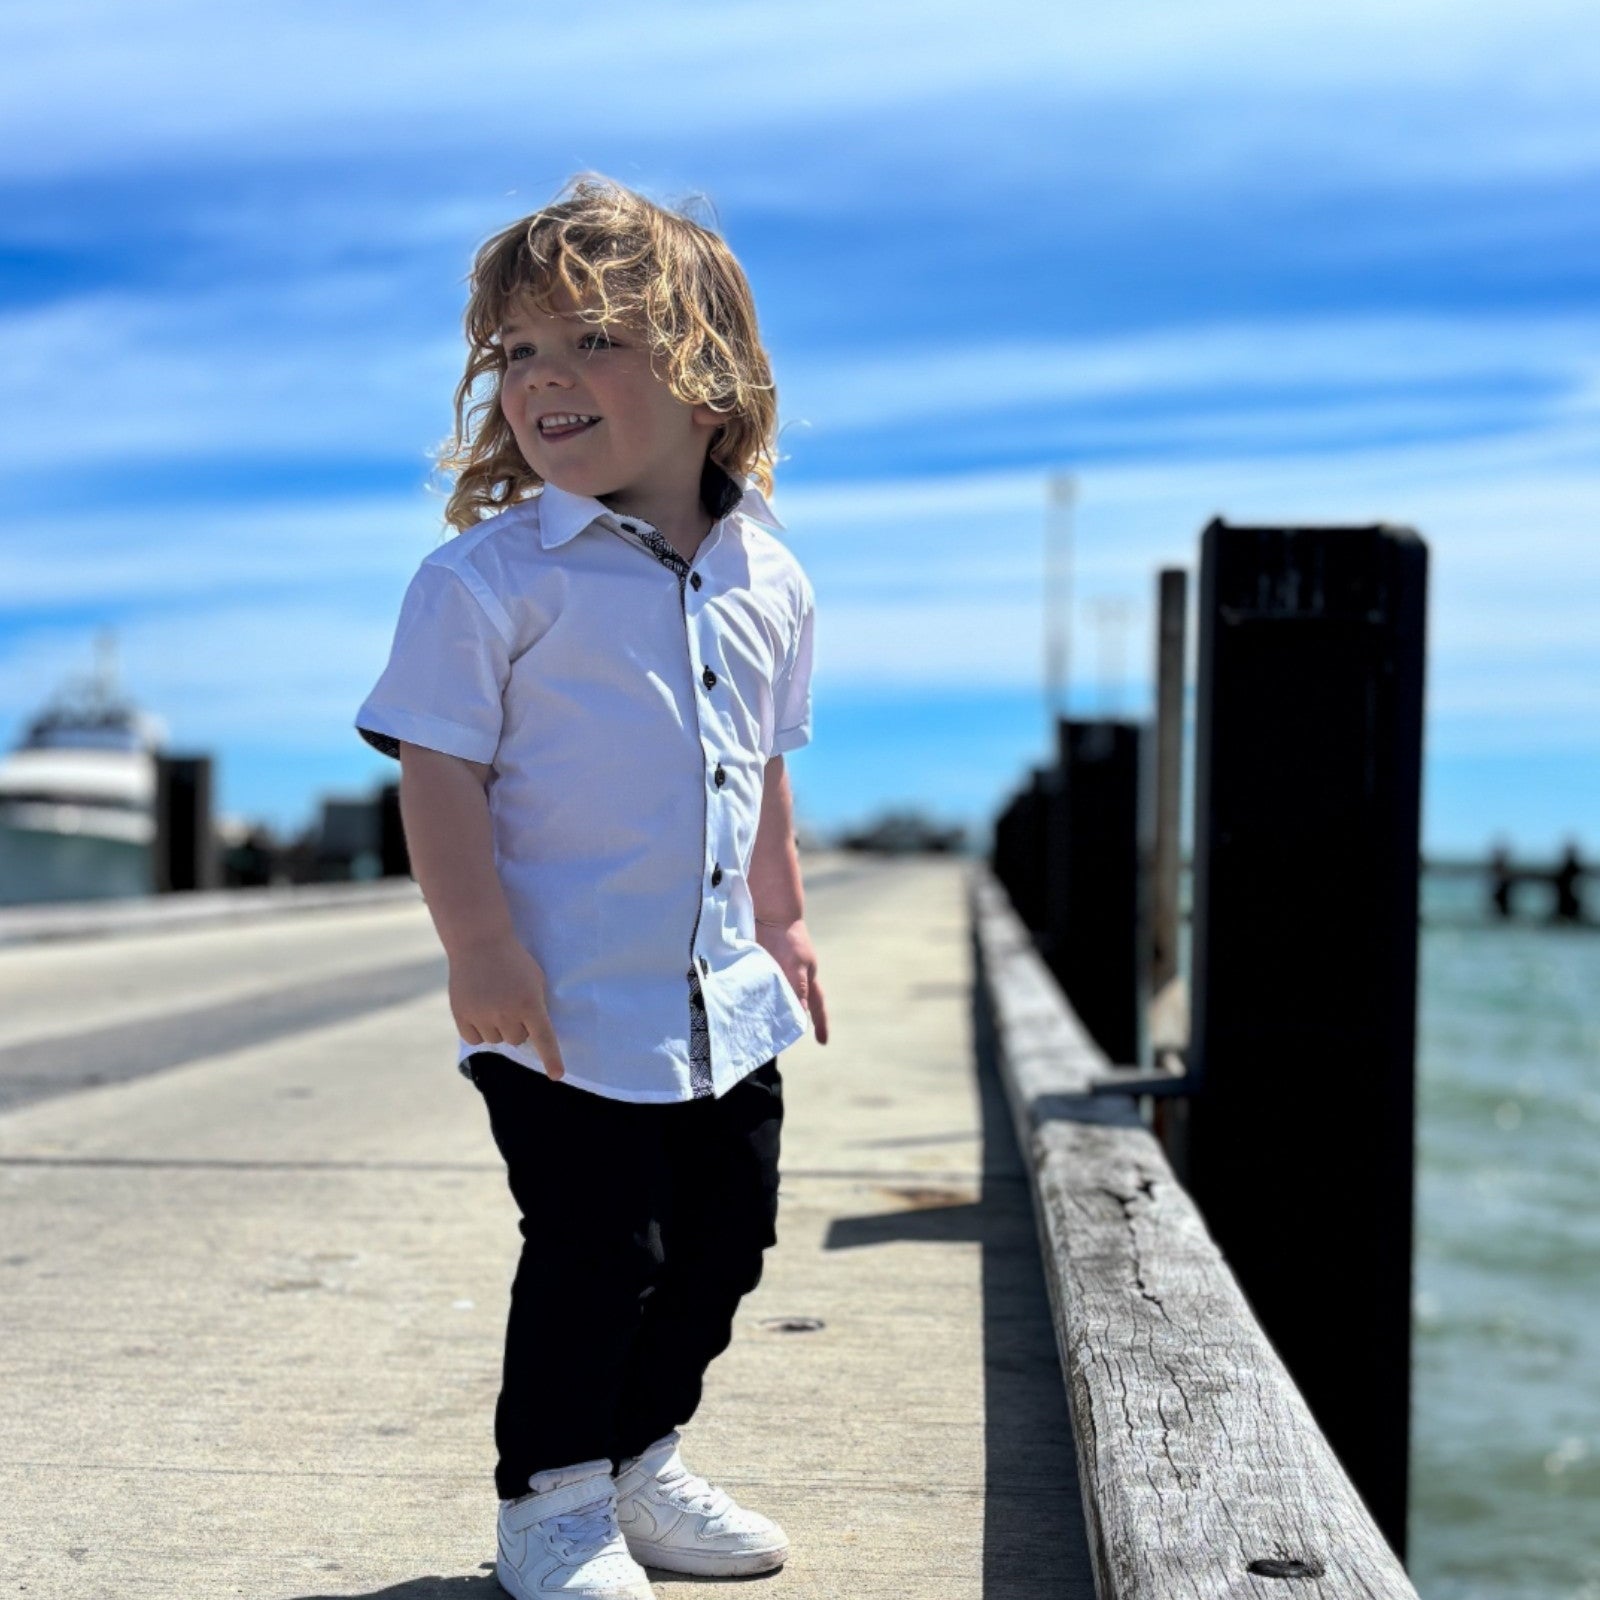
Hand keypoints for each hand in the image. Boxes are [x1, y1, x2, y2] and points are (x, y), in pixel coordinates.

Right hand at [447, 934, 566, 1079]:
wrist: (479, 942)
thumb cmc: (513, 961)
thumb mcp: (535, 979)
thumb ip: (537, 1005)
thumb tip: (533, 1035)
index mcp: (529, 1003)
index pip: (544, 1038)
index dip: (551, 1058)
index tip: (557, 1075)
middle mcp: (506, 1012)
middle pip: (517, 1040)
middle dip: (518, 1027)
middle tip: (511, 1004)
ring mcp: (482, 1015)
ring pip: (496, 1041)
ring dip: (498, 1028)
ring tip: (494, 1002)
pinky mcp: (461, 1015)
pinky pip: (474, 1039)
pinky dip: (478, 1030)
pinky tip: (479, 1010)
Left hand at [754, 915, 828, 1044]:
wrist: (770, 912)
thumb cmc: (789, 939)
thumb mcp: (796, 967)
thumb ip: (798, 990)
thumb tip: (802, 1015)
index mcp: (807, 978)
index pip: (816, 1005)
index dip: (819, 1023)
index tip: (822, 1041)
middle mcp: (793, 975)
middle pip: (793, 1003)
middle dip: (787, 1019)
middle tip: (778, 1038)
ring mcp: (777, 968)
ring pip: (772, 994)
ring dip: (765, 1008)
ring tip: (753, 1025)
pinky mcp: (760, 962)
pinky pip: (757, 982)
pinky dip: (752, 993)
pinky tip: (741, 1003)